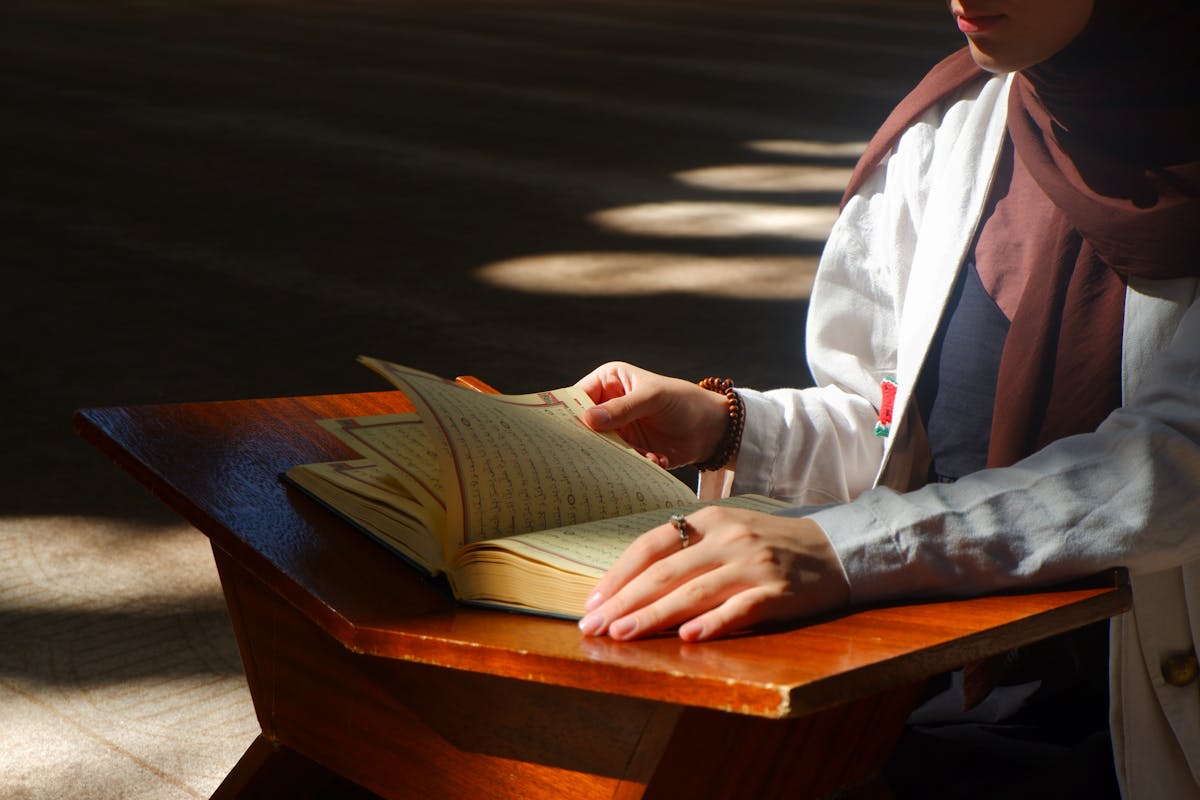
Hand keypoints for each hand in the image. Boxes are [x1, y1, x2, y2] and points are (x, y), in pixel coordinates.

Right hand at [575, 362, 729, 468]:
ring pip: (600, 446)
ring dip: (616, 454)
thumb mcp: (653, 398)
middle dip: (589, 439)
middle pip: (584, 425)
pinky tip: (655, 459)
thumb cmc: (683, 401)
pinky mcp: (628, 450)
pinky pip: (618, 460)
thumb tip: (589, 419)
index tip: (562, 431)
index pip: (578, 396)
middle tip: (592, 452)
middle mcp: (608, 405)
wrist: (711, 429)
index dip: (568, 412)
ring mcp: (617, 429)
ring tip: (637, 455)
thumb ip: (622, 408)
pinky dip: (633, 462)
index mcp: (609, 382)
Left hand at [577, 507, 848, 641]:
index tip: (591, 603)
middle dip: (624, 602)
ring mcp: (753, 565)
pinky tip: (688, 638)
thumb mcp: (726, 533)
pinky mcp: (778, 592)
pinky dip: (713, 623)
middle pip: (665, 572)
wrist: (835, 549)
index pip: (651, 547)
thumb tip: (630, 585)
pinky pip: (740, 609)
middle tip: (594, 627)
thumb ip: (685, 552)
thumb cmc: (769, 545)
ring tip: (624, 635)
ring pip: (694, 592)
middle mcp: (727, 538)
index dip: (618, 576)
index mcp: (709, 520)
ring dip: (654, 616)